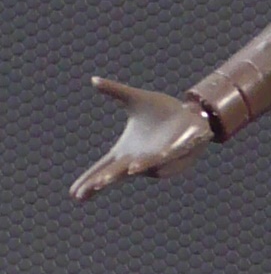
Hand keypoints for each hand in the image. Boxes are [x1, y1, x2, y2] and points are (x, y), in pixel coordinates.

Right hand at [70, 77, 213, 200]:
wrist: (192, 114)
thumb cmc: (162, 112)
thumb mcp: (135, 99)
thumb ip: (115, 91)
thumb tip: (93, 80)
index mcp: (127, 151)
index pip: (104, 167)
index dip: (89, 179)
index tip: (74, 193)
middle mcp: (140, 159)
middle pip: (116, 173)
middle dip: (101, 181)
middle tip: (84, 191)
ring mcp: (158, 158)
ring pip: (139, 168)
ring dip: (121, 173)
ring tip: (102, 181)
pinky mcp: (176, 151)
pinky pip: (161, 160)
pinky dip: (148, 164)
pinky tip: (134, 168)